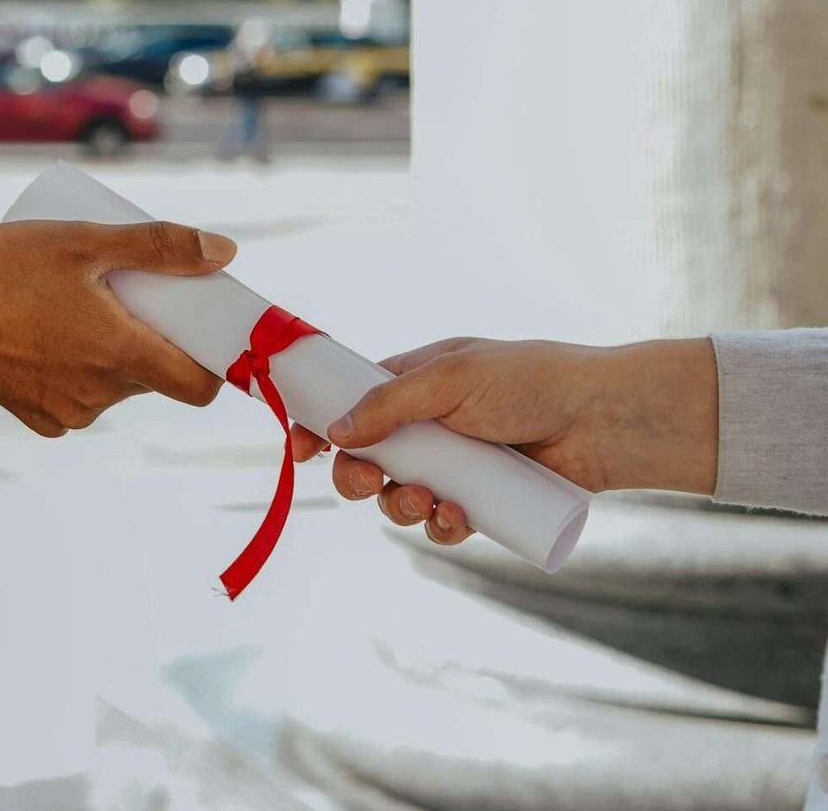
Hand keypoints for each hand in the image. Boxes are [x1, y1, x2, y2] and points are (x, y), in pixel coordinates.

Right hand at [0, 220, 240, 436]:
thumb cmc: (4, 265)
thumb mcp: (85, 241)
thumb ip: (159, 246)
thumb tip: (224, 251)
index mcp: (117, 353)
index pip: (198, 386)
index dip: (212, 362)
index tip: (204, 332)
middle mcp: (97, 394)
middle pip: (154, 377)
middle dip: (151, 341)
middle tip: (124, 296)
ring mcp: (65, 411)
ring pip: (115, 387)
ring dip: (111, 356)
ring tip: (78, 311)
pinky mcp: (37, 418)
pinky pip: (78, 400)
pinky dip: (76, 373)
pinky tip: (50, 338)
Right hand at [325, 337, 717, 545]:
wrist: (607, 418)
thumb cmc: (534, 380)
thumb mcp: (453, 378)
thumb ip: (391, 403)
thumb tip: (334, 432)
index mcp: (414, 384)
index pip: (350, 406)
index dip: (320, 428)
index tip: (298, 451)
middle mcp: (429, 427)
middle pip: (367, 460)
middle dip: (356, 478)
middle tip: (366, 483)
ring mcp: (455, 466)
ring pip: (400, 497)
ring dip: (400, 506)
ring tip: (427, 502)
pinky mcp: (483, 501)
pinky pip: (442, 524)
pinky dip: (440, 528)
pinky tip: (457, 519)